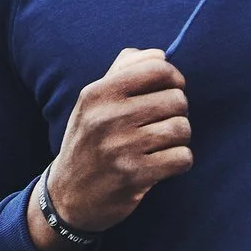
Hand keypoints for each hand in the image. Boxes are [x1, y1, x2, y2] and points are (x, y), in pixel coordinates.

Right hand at [32, 48, 191, 247]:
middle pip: (177, 99)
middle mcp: (107, 117)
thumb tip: (161, 54)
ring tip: (161, 145)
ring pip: (182, 129)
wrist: (68, 195)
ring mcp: (120, 147)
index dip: (174, 79)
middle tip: (161, 125)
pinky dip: (179, 161)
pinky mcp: (134, 175)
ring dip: (179, 139)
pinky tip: (163, 164)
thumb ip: (124, 71)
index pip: (158, 68)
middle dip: (177, 113)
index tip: (168, 92)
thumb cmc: (89, 141)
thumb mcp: (93, 102)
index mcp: (98, 93)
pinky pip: (182, 158)